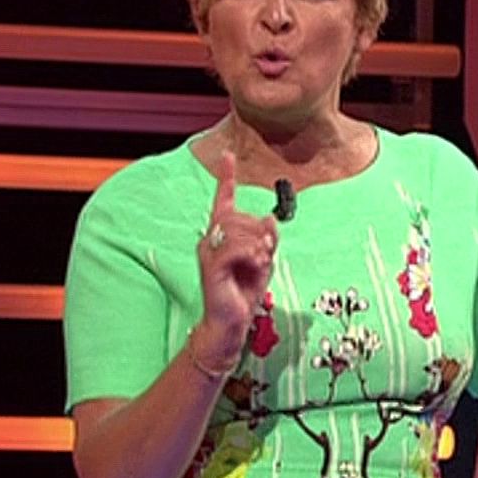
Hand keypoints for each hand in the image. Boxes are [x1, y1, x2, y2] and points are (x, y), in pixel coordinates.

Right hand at [195, 150, 276, 363]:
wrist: (232, 322)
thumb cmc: (245, 292)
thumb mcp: (264, 261)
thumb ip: (267, 239)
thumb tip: (269, 217)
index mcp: (223, 235)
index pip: (223, 200)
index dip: (225, 177)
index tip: (227, 155)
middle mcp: (211, 239)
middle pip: (238, 215)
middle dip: (259, 230)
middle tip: (267, 251)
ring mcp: (208, 252)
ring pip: (237, 229)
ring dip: (257, 244)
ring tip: (261, 262)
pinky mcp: (211, 266)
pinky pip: (235, 248)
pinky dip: (251, 254)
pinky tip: (256, 264)